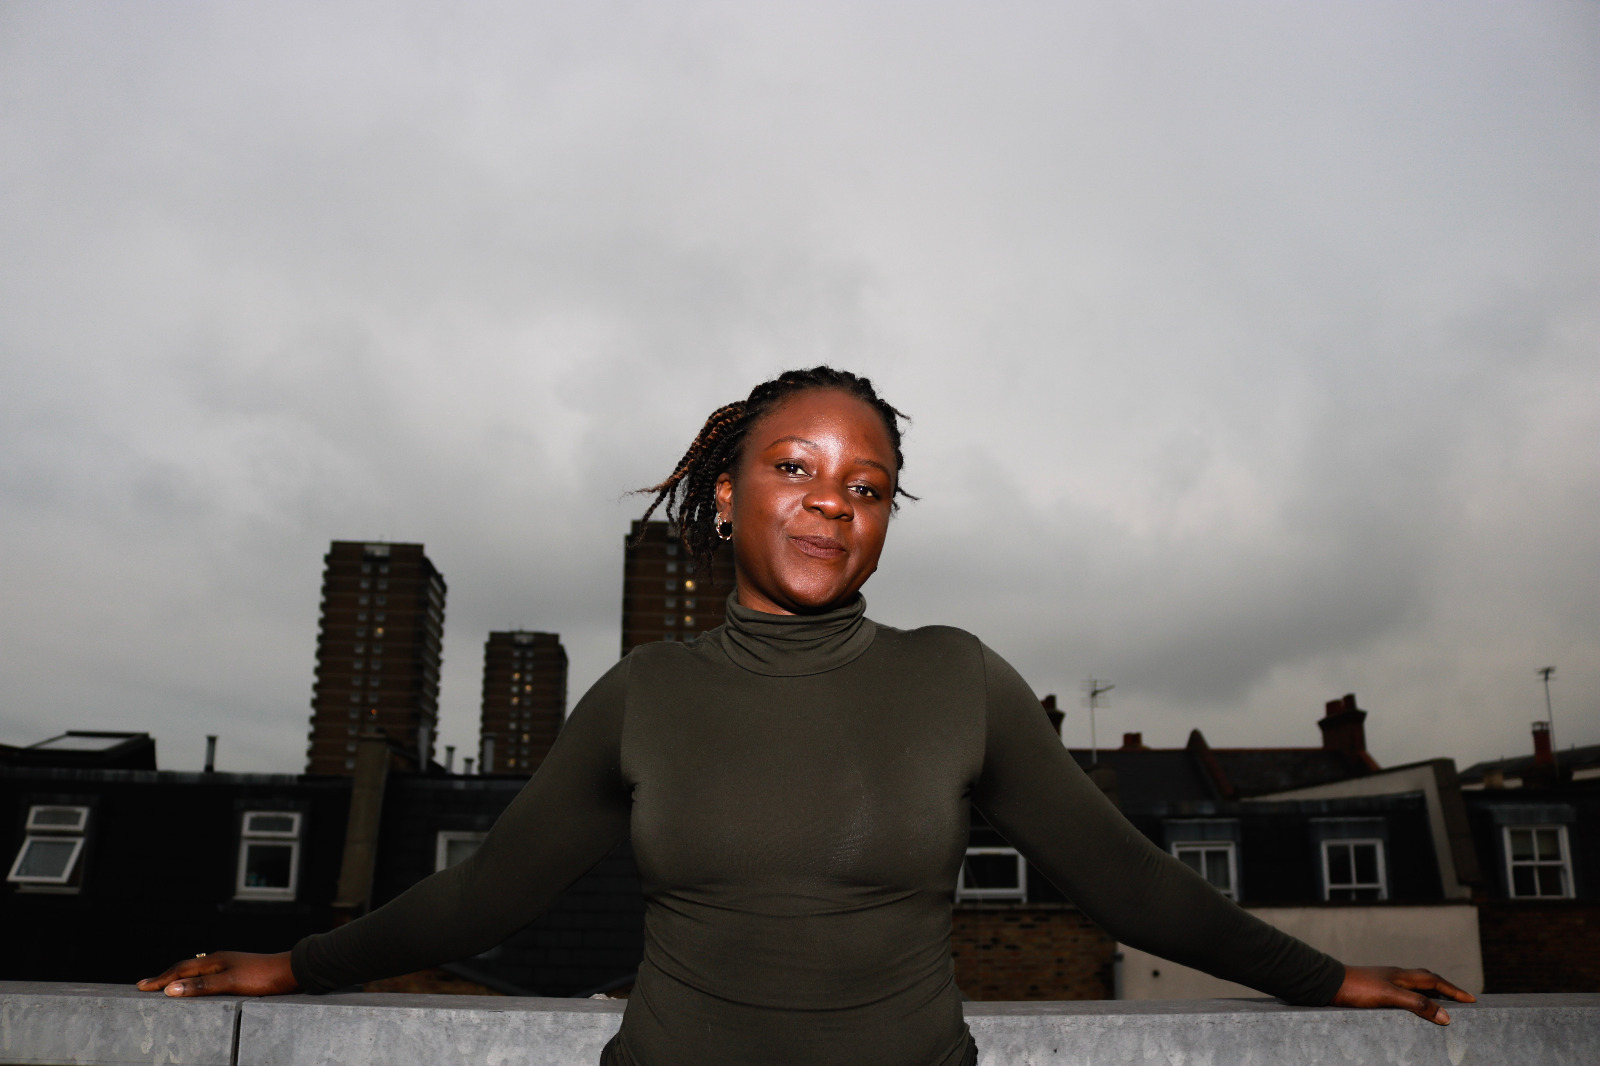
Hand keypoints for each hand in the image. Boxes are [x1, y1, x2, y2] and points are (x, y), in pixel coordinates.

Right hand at [137, 950, 298, 997]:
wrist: (292, 971)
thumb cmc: (263, 976)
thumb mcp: (230, 983)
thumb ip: (201, 986)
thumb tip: (170, 988)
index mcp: (215, 961)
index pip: (180, 970)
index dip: (160, 979)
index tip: (141, 986)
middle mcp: (220, 960)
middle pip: (186, 968)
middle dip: (165, 977)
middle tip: (146, 985)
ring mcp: (229, 965)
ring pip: (197, 972)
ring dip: (179, 978)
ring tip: (166, 985)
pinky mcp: (239, 973)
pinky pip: (208, 977)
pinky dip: (195, 982)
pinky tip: (198, 987)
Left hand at [1331, 965, 1475, 1024]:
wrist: (1325, 984)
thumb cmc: (1356, 988)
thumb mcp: (1389, 997)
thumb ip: (1417, 1005)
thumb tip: (1446, 1015)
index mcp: (1401, 976)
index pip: (1435, 981)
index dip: (1454, 990)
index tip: (1472, 999)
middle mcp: (1394, 976)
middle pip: (1426, 979)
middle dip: (1446, 989)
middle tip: (1461, 999)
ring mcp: (1383, 982)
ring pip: (1413, 985)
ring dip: (1429, 993)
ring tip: (1440, 1003)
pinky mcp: (1373, 990)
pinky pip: (1401, 992)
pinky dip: (1413, 999)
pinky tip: (1408, 1007)